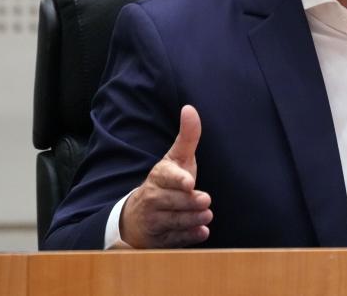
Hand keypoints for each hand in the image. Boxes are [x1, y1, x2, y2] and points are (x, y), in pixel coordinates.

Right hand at [120, 105, 212, 247]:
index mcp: (159, 176)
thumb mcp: (176, 158)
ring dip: (191, 220)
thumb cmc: (167, 181)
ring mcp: (154, 219)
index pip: (166, 176)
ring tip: (207, 216)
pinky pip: (172, 240)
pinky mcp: (158, 238)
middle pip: (172, 201)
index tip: (189, 182)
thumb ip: (187, 136)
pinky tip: (201, 233)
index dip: (177, 180)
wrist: (140, 213)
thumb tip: (190, 108)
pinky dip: (187, 237)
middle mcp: (152, 197)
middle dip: (189, 202)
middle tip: (206, 201)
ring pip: (173, 221)